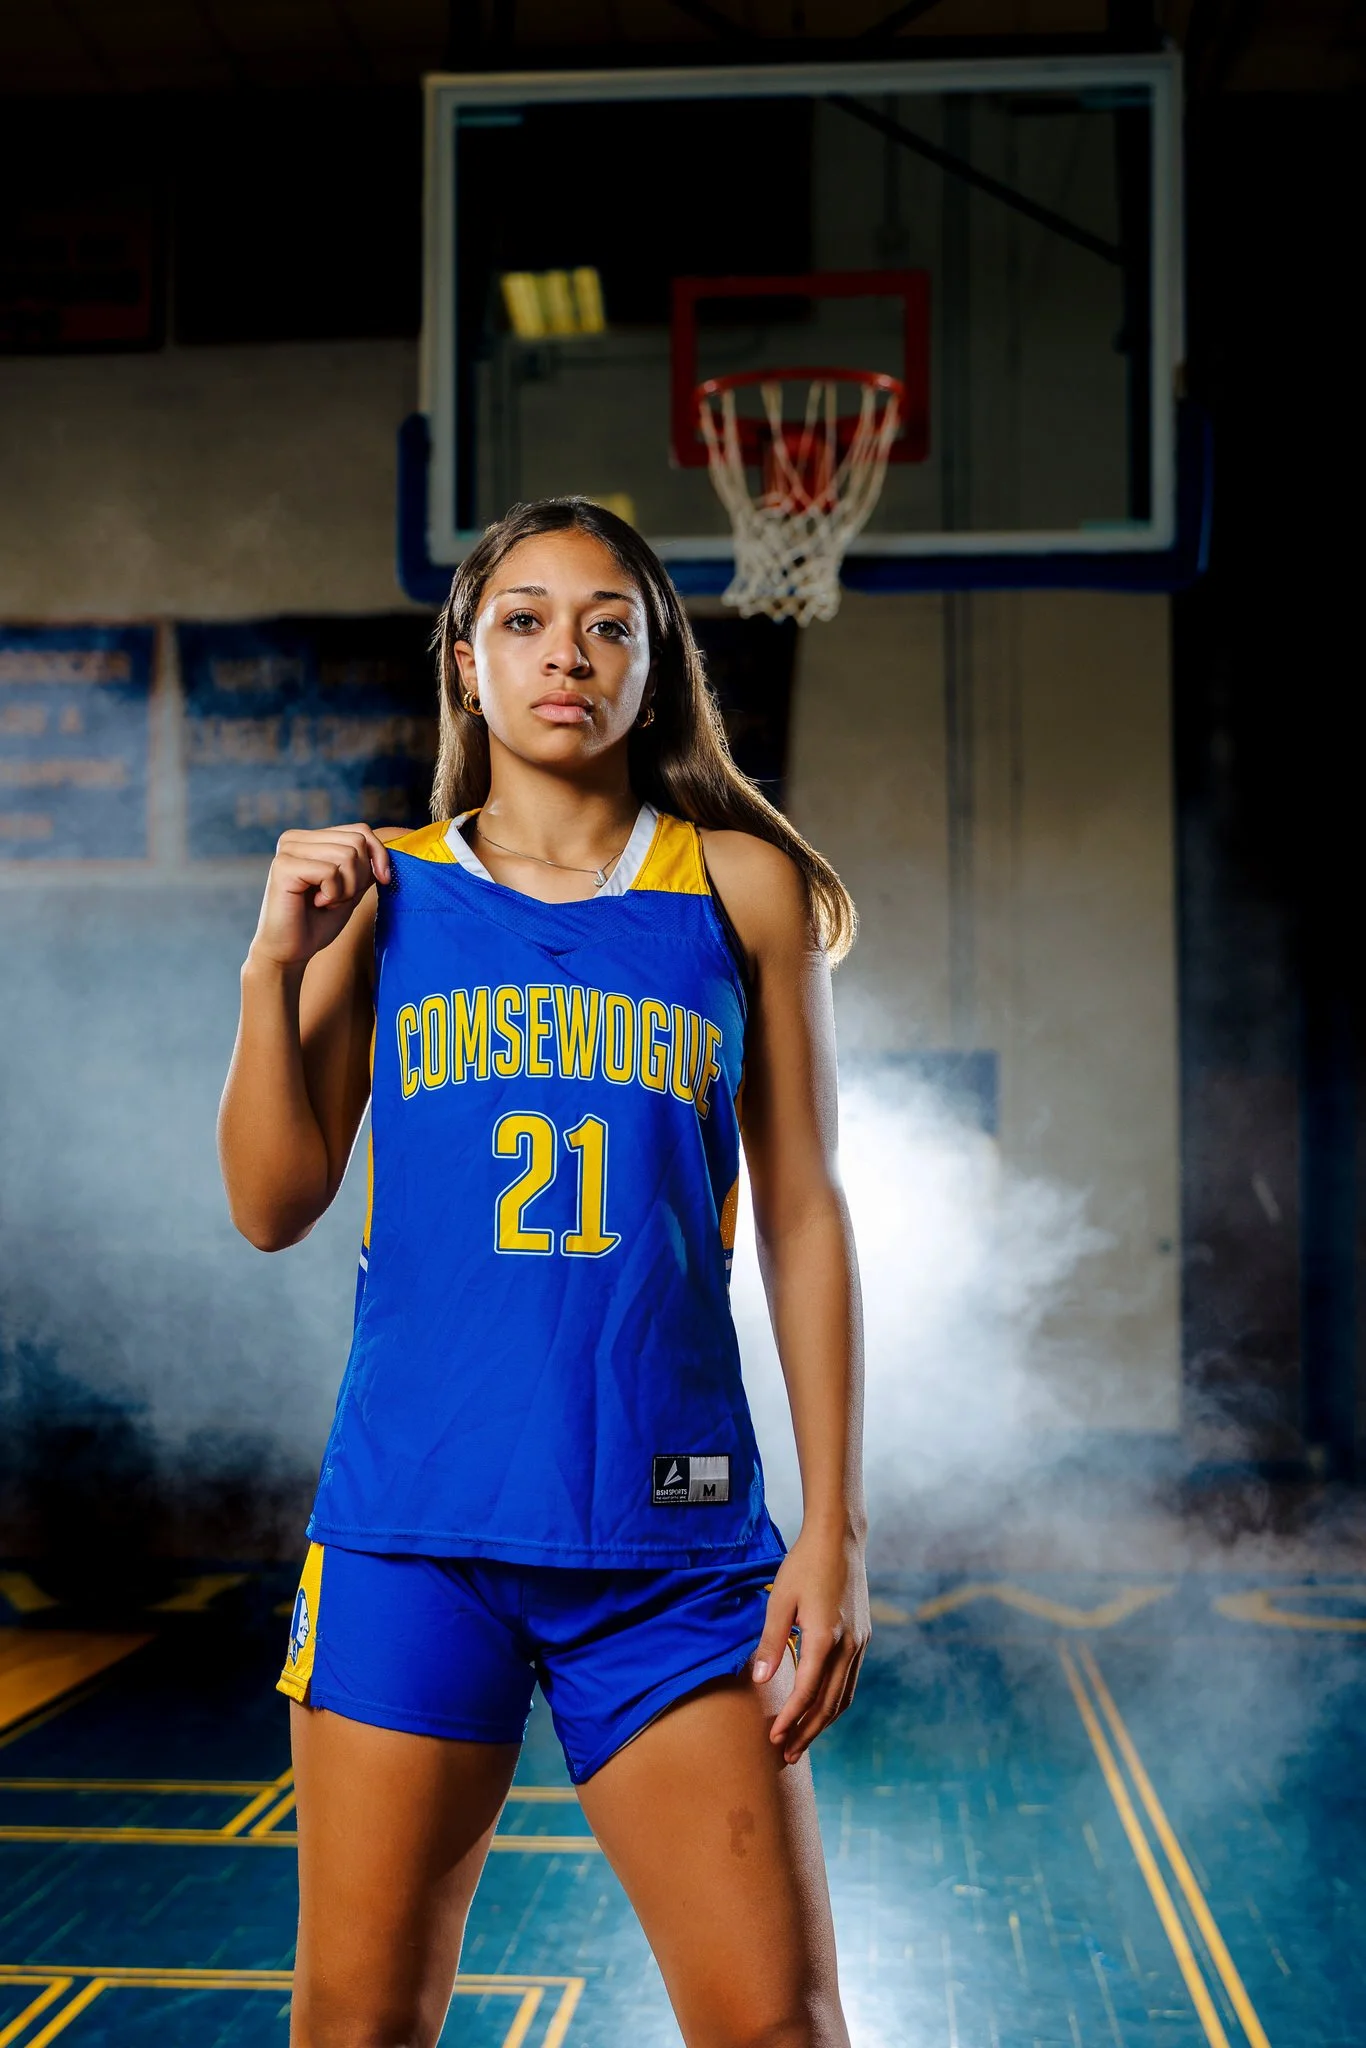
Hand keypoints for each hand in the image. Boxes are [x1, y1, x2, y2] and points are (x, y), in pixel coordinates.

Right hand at [248, 824, 392, 970]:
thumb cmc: (317, 922)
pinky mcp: (283, 866)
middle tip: (338, 898)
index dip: (378, 856)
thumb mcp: (350, 888)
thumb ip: (364, 866)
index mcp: (309, 838)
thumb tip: (387, 851)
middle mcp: (295, 838)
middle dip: (359, 877)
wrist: (290, 951)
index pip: (360, 830)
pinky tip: (317, 903)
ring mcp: (287, 850)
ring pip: (347, 855)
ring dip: (346, 888)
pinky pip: (330, 871)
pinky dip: (333, 894)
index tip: (383, 880)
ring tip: (326, 901)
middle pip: (357, 842)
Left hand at [752, 1524, 870, 1764]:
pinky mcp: (863, 1638)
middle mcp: (848, 1645)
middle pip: (828, 1703)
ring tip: (801, 1741)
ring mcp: (860, 1643)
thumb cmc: (803, 1565)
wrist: (840, 1540)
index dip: (790, 1718)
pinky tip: (819, 1710)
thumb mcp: (779, 1600)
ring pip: (843, 1696)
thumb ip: (770, 1642)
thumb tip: (759, 1680)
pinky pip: (849, 1681)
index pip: (807, 1691)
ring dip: (822, 1723)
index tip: (772, 1738)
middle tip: (786, 1755)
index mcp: (824, 1636)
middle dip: (807, 1732)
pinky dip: (834, 1703)